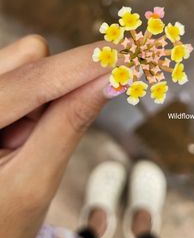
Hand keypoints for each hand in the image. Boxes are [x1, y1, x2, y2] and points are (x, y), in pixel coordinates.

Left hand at [0, 35, 109, 237]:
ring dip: (48, 93)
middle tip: (51, 132)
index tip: (126, 55)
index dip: (84, 65)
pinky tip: (23, 133)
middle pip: (29, 56)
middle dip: (59, 83)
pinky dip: (39, 98)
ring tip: (27, 140)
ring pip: (28, 61)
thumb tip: (112, 81)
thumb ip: (70, 125)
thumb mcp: (34, 182)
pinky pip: (24, 76)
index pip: (33, 81)